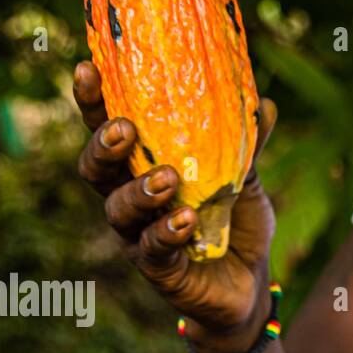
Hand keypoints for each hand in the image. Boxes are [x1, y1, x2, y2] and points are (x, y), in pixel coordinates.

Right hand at [73, 60, 278, 347]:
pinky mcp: (158, 269)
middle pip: (96, 169)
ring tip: (167, 178)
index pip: (109, 129)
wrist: (250, 284)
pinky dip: (167, 232)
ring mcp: (138, 236)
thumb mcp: (245, 179)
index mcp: (142, 167)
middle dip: (102, 146)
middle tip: (123, 130)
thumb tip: (263, 104)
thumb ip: (248, 145)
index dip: (94, 102)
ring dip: (139, 191)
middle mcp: (130, 199)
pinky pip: (152, 249)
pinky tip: (185, 220)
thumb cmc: (235, 223)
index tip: (89, 68)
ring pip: (118, 210)